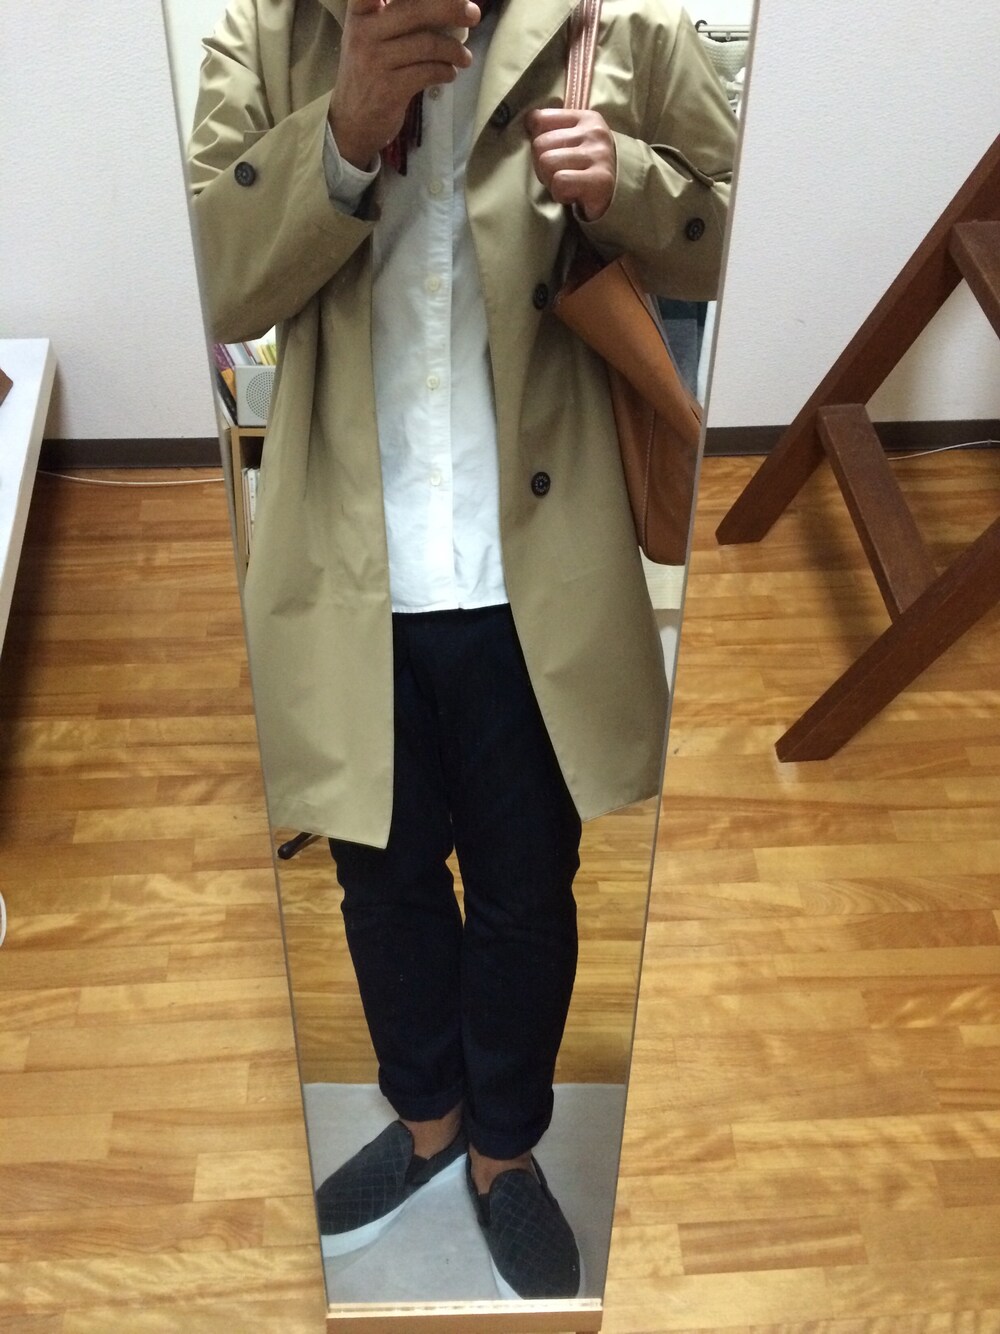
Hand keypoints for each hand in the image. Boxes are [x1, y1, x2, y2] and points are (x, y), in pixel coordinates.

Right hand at [330, 0, 480, 168]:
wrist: (351, 121)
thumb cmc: (368, 72)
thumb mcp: (371, 36)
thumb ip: (395, 17)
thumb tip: (445, 5)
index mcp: (361, 12)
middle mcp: (364, 32)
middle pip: (414, 10)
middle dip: (450, 8)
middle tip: (474, 13)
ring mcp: (375, 61)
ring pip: (426, 44)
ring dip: (453, 50)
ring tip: (464, 57)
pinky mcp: (389, 89)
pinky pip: (427, 72)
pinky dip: (445, 71)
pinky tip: (449, 73)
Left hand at [525, 107, 616, 221]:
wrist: (621, 198)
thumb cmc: (588, 170)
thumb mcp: (573, 142)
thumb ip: (551, 129)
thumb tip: (527, 123)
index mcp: (585, 118)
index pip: (538, 119)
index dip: (537, 142)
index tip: (552, 155)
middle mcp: (594, 132)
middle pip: (539, 145)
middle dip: (542, 166)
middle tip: (560, 175)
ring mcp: (599, 155)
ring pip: (547, 163)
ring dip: (551, 181)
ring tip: (567, 185)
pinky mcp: (600, 180)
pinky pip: (559, 182)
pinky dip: (560, 194)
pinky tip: (573, 195)